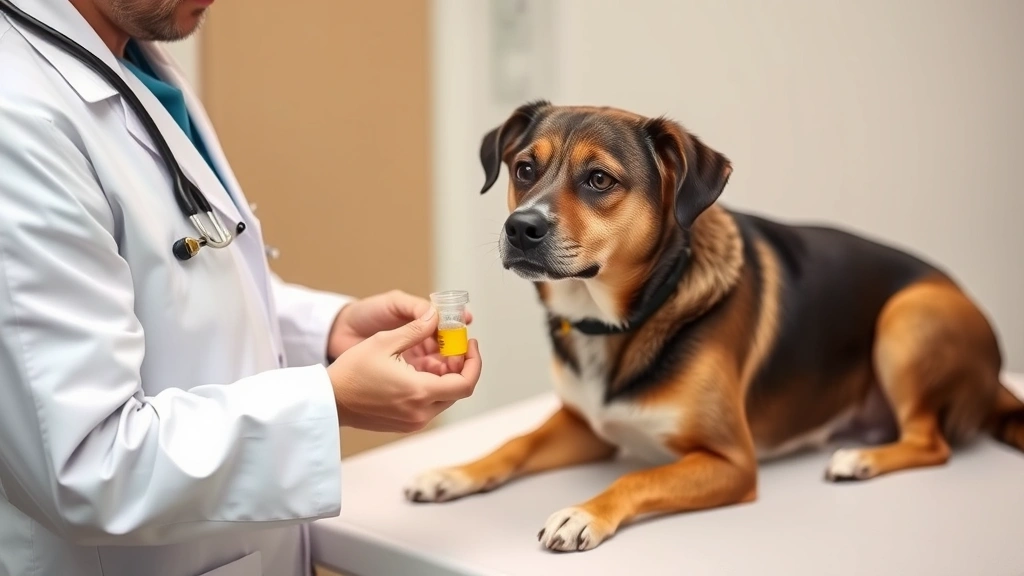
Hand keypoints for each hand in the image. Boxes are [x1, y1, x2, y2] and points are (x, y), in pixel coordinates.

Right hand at [328, 306, 481, 432]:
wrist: (328, 400)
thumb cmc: (351, 371)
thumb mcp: (385, 341)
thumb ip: (417, 329)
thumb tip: (437, 316)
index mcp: (420, 392)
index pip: (466, 383)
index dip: (474, 362)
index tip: (469, 344)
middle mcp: (421, 412)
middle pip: (457, 390)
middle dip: (459, 365)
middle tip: (449, 345)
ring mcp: (413, 422)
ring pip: (444, 398)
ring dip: (444, 376)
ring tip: (429, 354)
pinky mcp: (405, 424)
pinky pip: (429, 405)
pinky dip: (431, 386)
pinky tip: (416, 369)